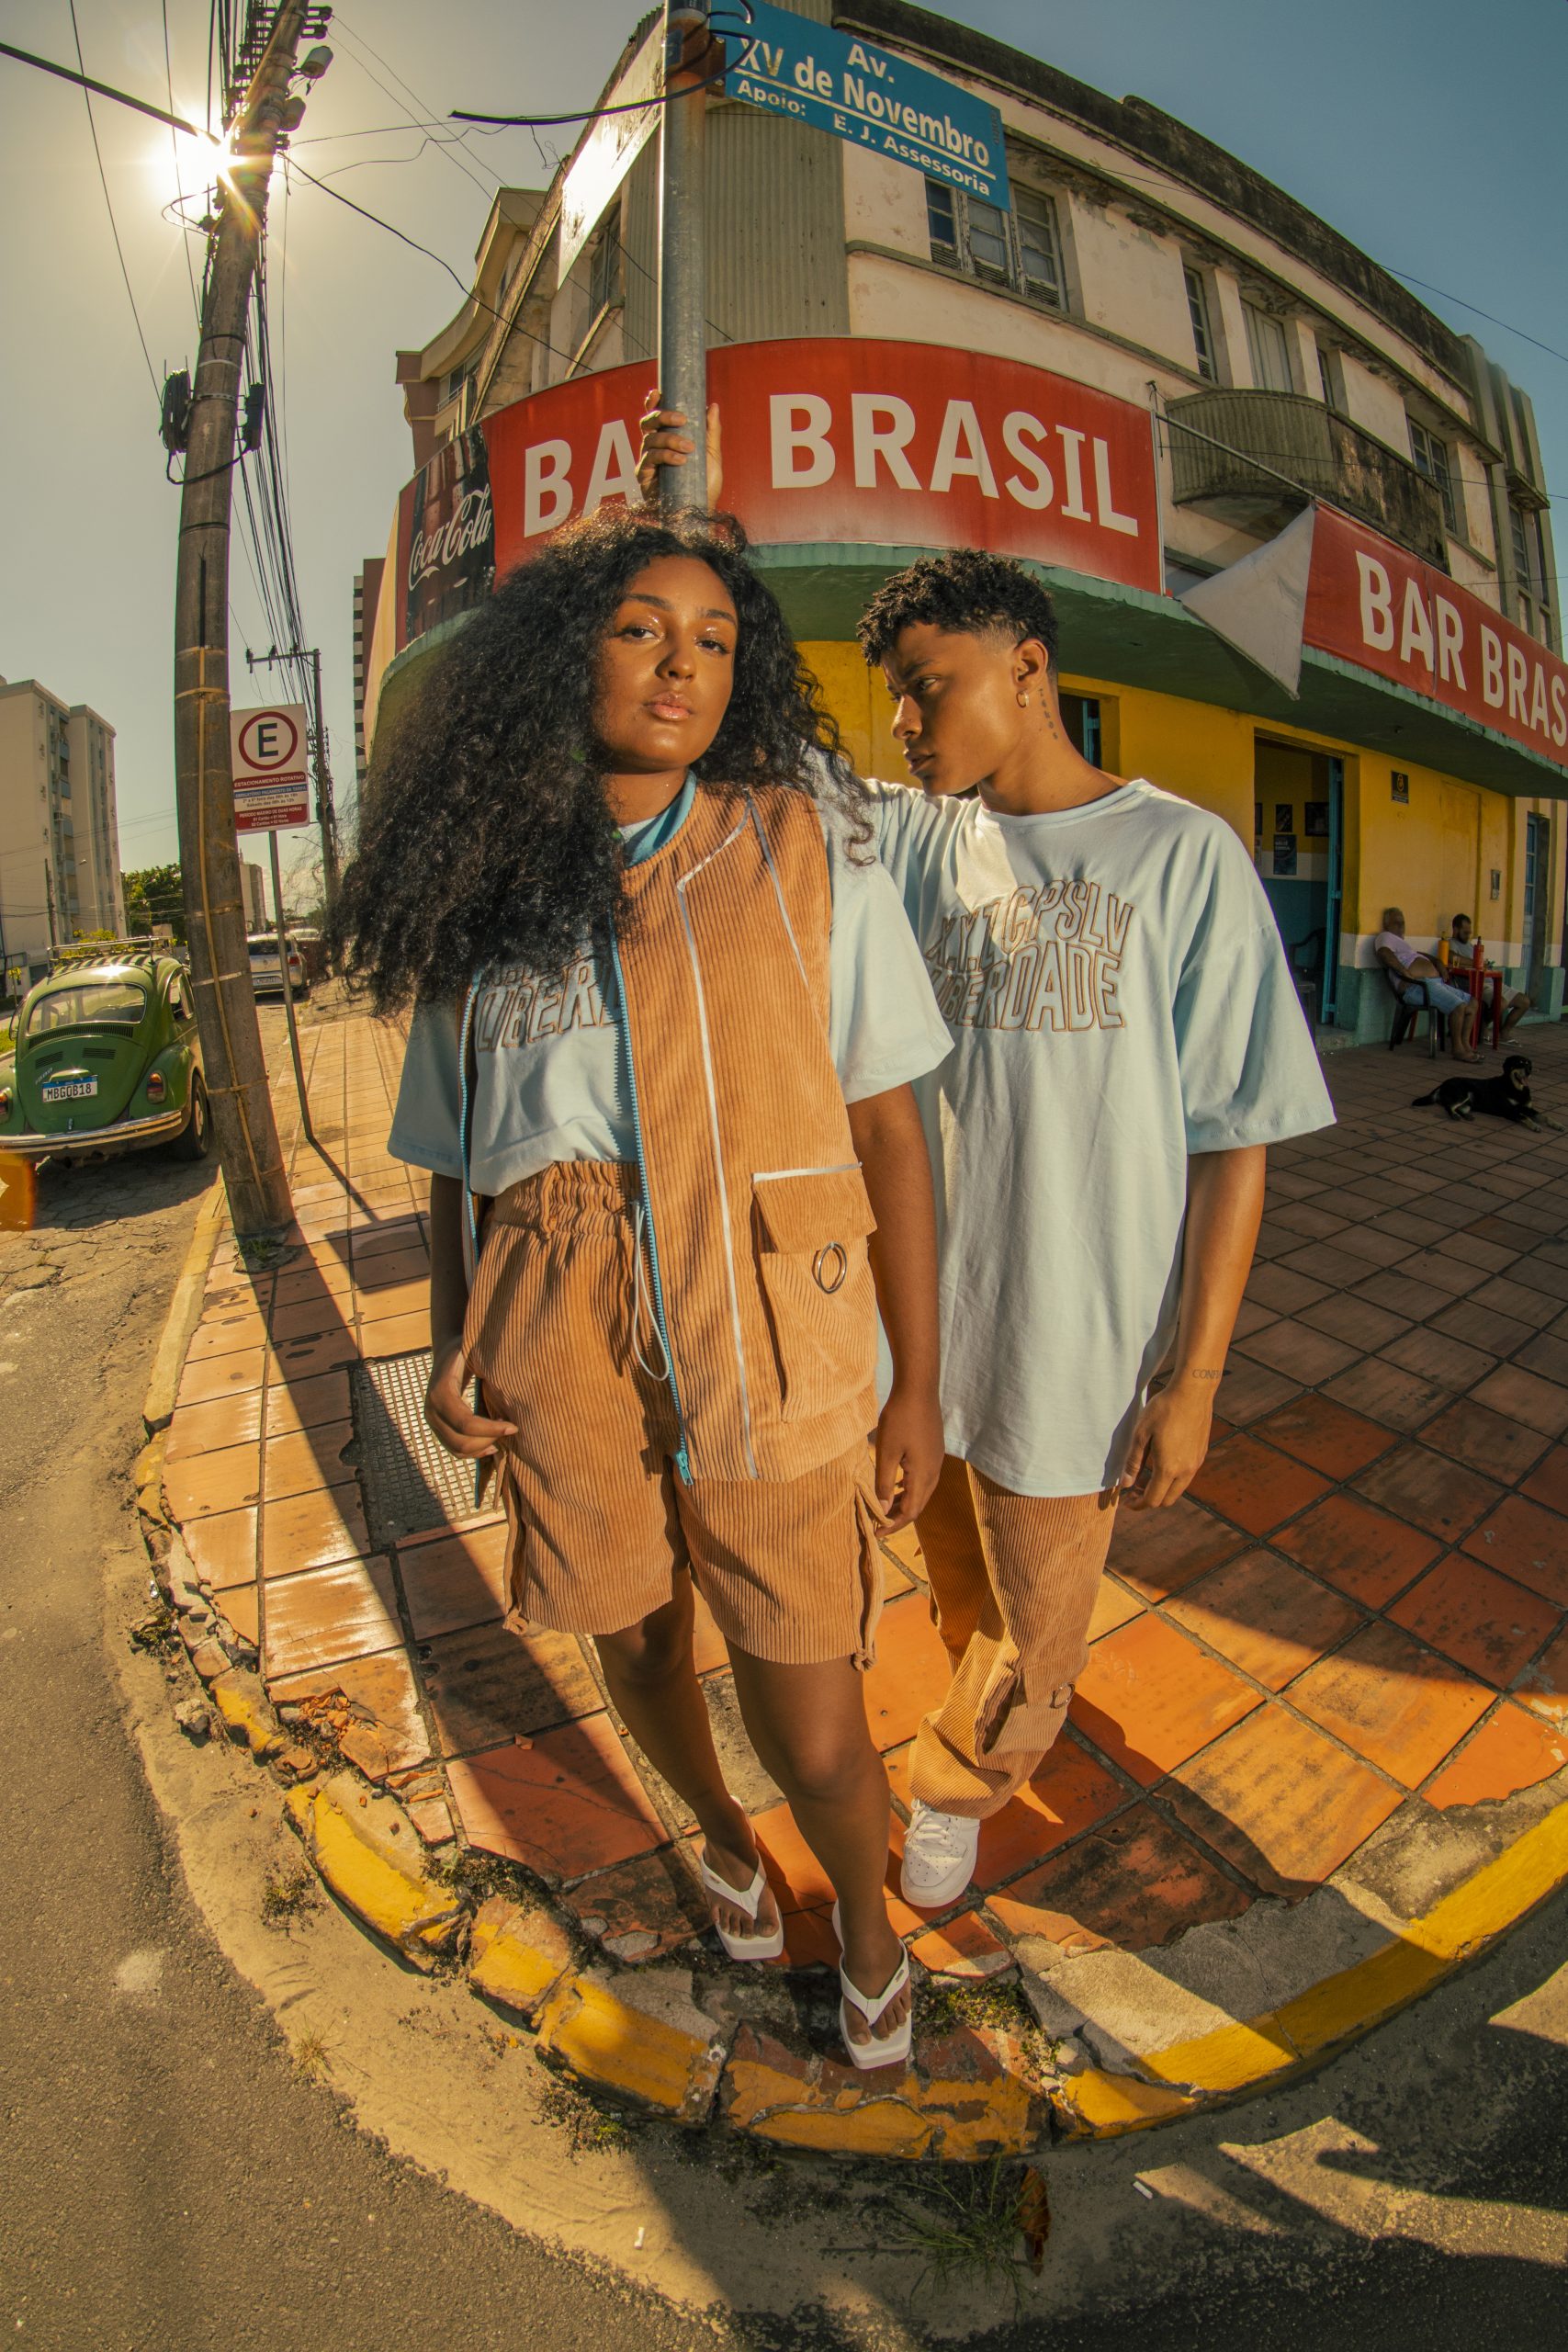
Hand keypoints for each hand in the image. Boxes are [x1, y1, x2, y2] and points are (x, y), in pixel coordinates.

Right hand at [425, 1338, 515, 1459]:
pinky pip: (455, 1450)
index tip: (514, 1426)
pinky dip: (475, 1452)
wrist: (446, 1353)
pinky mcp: (437, 1428)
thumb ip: (489, 1362)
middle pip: (462, 1441)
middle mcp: (431, 1411)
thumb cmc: (467, 1350)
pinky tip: (492, 1445)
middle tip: (511, 1428)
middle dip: (490, 1439)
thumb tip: (520, 1372)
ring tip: (502, 1433)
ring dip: (483, 1446)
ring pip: (458, 1449)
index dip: (492, 1429)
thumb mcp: (475, 1351)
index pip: (466, 1423)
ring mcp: (432, 1422)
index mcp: (441, 1393)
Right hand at [637, 396, 722, 503]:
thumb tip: (712, 406)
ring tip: (689, 448)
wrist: (699, 513)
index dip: (653, 403)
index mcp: (666, 440)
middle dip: (662, 415)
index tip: (657, 392)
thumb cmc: (704, 487)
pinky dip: (666, 456)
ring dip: (670, 439)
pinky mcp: (644, 476)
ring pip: (650, 439)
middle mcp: (653, 448)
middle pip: (647, 423)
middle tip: (681, 419)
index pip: (655, 417)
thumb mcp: (712, 457)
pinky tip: (680, 460)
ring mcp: (647, 461)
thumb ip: (711, 432)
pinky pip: (650, 459)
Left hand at [873, 1376, 943, 1531]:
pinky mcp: (934, 1450)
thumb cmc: (900, 1418)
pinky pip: (924, 1478)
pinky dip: (910, 1488)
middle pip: (919, 1505)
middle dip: (899, 1517)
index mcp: (923, 1475)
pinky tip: (897, 1484)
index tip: (876, 1532)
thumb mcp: (887, 1452)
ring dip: (905, 1502)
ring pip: (922, 1492)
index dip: (893, 1524)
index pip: (911, 1511)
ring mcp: (937, 1460)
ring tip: (886, 1507)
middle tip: (879, 1523)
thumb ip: (884, 1483)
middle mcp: (934, 1471)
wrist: (919, 1388)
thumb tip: (882, 1510)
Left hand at [1117, 1375, 1216, 1510]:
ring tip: (1146, 1475)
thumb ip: (1133, 1461)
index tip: (1126, 1500)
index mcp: (1168, 1468)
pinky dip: (1173, 1478)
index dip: (1138, 1504)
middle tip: (1135, 1488)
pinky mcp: (1201, 1454)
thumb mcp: (1141, 1434)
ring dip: (1162, 1488)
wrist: (1192, 1392)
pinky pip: (1186, 1476)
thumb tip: (1126, 1484)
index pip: (1153, 1500)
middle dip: (1149, 1499)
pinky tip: (1162, 1462)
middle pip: (1167, 1500)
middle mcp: (1186, 1470)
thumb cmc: (1164, 1410)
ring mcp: (1196, 1463)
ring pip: (1178, 1489)